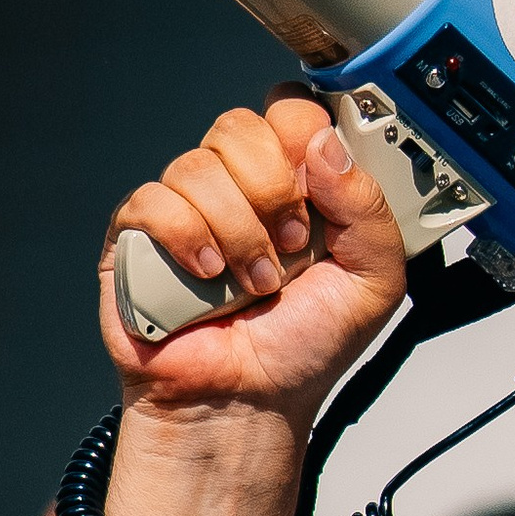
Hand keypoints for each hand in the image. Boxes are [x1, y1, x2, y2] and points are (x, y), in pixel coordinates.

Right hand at [82, 101, 407, 515]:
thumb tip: (328, 142)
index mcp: (297, 187)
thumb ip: (369, 207)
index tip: (320, 189)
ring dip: (238, 232)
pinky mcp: (140, 234)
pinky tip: (206, 276)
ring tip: (254, 283)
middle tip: (292, 247)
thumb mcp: (374, 282)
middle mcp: (241, 189)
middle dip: (274, 191)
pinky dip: (185, 237)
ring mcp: (188, 208)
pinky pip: (153, 198)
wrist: (246, 404)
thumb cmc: (302, 350)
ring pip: (199, 165)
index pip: (291, 111)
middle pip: (242, 126)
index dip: (304, 137)